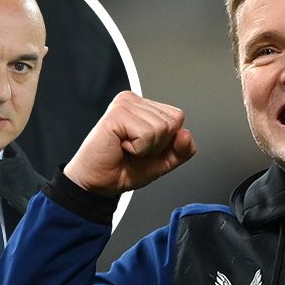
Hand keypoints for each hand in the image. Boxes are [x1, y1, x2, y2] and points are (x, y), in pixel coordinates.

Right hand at [64, 92, 196, 194]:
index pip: (178, 117)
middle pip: (173, 121)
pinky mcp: (117, 114)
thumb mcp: (163, 162)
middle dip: (158, 144)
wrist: (98, 183)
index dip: (167, 141)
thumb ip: (182, 150)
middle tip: (134, 149)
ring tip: (127, 147)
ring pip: (161, 128)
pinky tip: (121, 146)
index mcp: (145, 107)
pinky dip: (137, 149)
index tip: (145, 147)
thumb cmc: (123, 168)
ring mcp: (125, 104)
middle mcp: (135, 101)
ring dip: (146, 148)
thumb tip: (186, 134)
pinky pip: (146, 134)